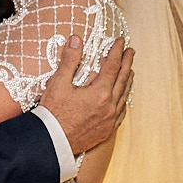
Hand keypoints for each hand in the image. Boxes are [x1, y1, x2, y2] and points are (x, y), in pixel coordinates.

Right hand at [38, 36, 133, 154]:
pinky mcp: (107, 130)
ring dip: (128, 80)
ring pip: (125, 95)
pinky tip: (123, 97)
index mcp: (100, 93)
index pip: (112, 66)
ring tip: (130, 70)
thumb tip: (76, 40)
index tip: (119, 41)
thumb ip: (69, 60)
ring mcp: (110, 119)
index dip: (116, 51)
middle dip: (127, 63)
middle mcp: (110, 106)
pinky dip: (124, 100)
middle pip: (123, 79)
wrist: (52, 141)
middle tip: (130, 51)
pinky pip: (122, 112)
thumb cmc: (53, 114)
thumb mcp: (58, 83)